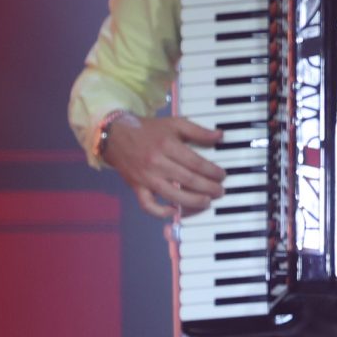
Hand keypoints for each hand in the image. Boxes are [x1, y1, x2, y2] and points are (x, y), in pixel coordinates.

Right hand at [104, 114, 225, 217]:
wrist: (115, 135)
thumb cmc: (148, 130)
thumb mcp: (174, 123)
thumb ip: (197, 131)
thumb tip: (219, 136)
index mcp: (167, 145)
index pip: (195, 162)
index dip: (212, 171)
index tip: (222, 175)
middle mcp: (157, 162)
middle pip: (187, 179)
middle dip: (208, 188)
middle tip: (219, 191)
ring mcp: (146, 177)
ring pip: (172, 195)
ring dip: (192, 202)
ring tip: (206, 202)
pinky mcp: (136, 187)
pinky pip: (147, 205)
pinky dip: (160, 212)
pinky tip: (174, 211)